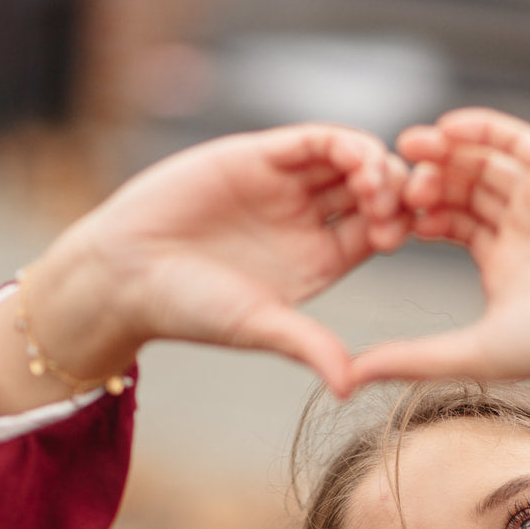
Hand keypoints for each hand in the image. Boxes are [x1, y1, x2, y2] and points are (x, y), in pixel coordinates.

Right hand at [0, 125, 409, 406]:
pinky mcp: (259, 155)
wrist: (125, 271)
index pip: (380, 232)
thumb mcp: (259, 327)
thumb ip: (308, 347)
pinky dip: (342, 143)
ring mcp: (285, 185)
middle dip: (395, 191)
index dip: (400, 226)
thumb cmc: (188, 309)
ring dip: (374, 164)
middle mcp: (308, 220)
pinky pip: (313, 139)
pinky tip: (354, 159)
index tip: (404, 233)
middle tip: (397, 204)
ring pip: (351, 159)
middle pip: (374, 190)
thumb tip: (349, 388)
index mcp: (320, 261)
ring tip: (374, 184)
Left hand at [349, 110, 529, 420]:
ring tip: (407, 149)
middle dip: (423, 184)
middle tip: (390, 186)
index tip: (379, 222)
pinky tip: (443, 130)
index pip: (446, 225)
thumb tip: (350, 377)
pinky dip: (477, 127)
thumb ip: (412, 358)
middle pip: (458, 188)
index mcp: (503, 263)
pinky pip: (511, 136)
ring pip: (480, 159)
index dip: (411, 219)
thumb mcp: (473, 353)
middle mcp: (522, 224)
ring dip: (441, 152)